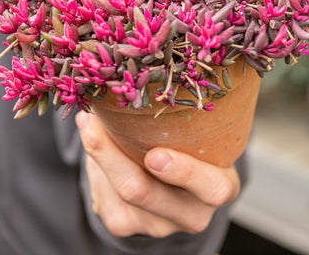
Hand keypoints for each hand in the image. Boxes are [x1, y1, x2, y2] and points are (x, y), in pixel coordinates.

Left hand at [76, 111, 240, 237]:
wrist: (174, 182)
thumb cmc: (193, 146)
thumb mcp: (201, 134)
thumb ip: (184, 120)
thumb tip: (138, 82)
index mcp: (220, 187)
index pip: (213, 188)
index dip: (185, 173)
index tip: (155, 154)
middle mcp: (191, 214)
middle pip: (143, 193)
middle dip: (113, 158)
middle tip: (94, 125)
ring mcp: (156, 225)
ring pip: (116, 191)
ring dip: (96, 152)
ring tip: (87, 121)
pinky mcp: (127, 226)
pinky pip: (102, 194)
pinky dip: (95, 165)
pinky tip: (95, 144)